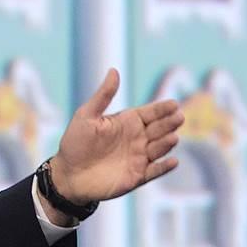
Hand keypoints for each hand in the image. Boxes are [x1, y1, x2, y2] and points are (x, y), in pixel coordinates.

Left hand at [51, 68, 183, 203]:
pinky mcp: (137, 176)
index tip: (173, 104)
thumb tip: (114, 70)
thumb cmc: (75, 142)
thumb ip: (103, 95)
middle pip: (159, 128)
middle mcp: (137, 138)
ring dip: (167, 143)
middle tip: (178, 117)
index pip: (150, 113)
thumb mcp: (86, 116)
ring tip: (172, 137)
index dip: (162, 109)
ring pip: (159, 148)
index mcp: (127, 122)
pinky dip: (164, 167)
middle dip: (169, 123)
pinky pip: (155, 171)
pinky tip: (173, 161)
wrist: (68, 173)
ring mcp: (139, 157)